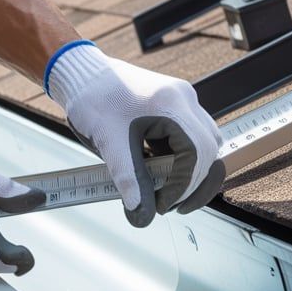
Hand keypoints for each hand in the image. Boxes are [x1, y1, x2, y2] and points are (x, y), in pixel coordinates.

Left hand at [47, 43, 223, 227]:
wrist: (82, 75)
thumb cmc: (93, 102)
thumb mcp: (109, 144)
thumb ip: (128, 180)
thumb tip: (142, 215)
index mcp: (171, 105)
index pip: (196, 154)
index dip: (183, 186)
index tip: (161, 205)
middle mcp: (184, 99)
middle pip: (209, 150)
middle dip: (194, 184)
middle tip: (168, 206)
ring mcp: (183, 100)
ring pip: (206, 144)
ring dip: (192, 173)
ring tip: (168, 194)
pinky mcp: (176, 106)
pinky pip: (193, 136)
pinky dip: (183, 160)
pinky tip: (161, 173)